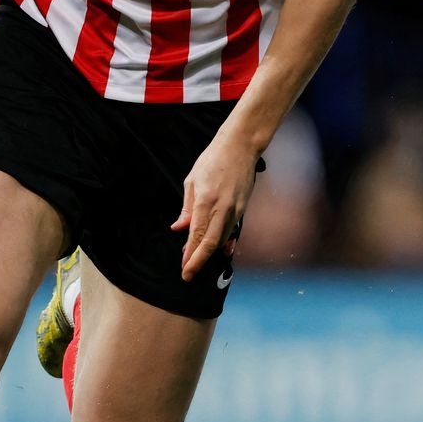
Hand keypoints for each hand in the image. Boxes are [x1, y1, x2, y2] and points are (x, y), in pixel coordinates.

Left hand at [170, 134, 258, 280]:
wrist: (240, 147)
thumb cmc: (213, 159)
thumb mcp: (192, 181)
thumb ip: (186, 208)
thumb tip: (180, 228)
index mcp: (205, 200)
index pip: (196, 235)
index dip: (190, 255)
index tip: (184, 268)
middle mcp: (222, 208)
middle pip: (210, 243)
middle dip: (199, 261)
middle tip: (189, 274)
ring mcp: (235, 209)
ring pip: (222, 239)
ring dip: (210, 252)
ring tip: (197, 260)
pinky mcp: (243, 207)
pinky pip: (232, 230)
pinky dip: (225, 242)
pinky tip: (221, 250)